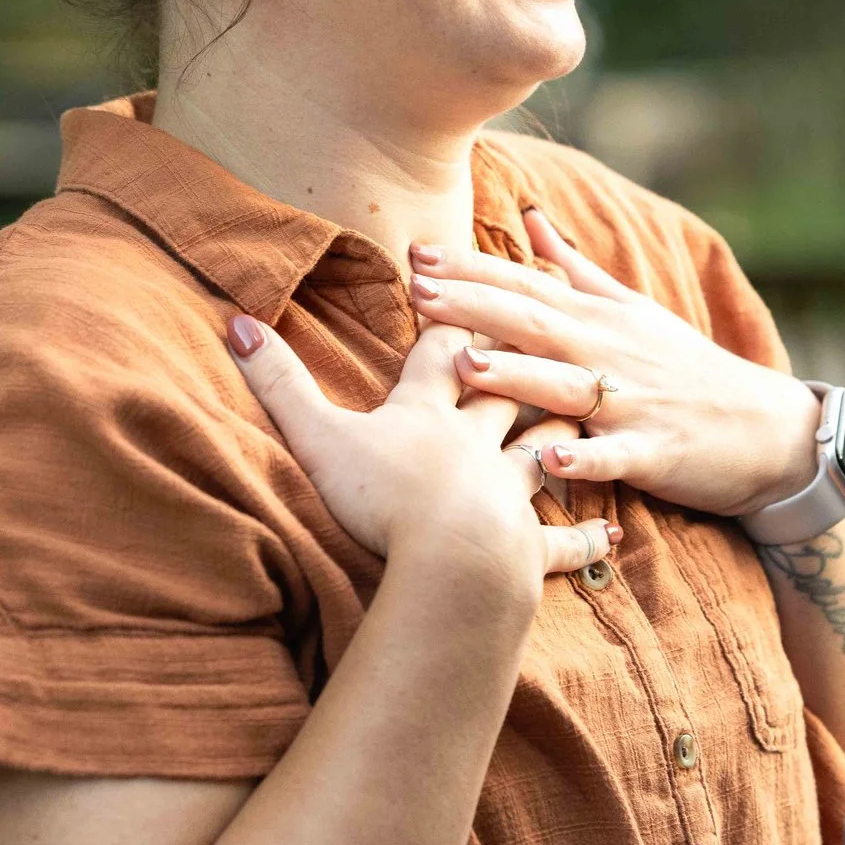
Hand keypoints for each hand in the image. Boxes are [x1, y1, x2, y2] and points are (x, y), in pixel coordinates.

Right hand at [224, 313, 615, 587]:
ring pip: (543, 450)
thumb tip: (236, 324)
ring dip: (559, 432)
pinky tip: (608, 537)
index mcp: (429, 411)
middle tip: (540, 327)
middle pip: (507, 386)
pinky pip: (561, 540)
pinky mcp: (528, 546)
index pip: (446, 347)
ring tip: (578, 413)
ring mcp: (510, 492)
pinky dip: (583, 539)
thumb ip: (278, 383)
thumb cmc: (384, 499)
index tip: (465, 280)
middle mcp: (478, 440)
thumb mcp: (318, 437)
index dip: (453, 314)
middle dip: (519, 358)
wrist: (452, 564)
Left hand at [403, 209, 826, 518]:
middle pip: (534, 324)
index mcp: (598, 319)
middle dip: (474, 306)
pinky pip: (614, 455)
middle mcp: (609, 352)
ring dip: (517, 374)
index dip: (471, 270)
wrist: (766, 427)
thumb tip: (530, 218)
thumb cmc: (687, 368)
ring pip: (565, 386)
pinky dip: (584, 457)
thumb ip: (575, 268)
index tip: (416, 255)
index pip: (526, 285)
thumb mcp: (632, 310)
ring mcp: (632, 401)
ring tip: (466, 363)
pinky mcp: (654, 451)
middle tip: (416, 292)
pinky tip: (551, 460)